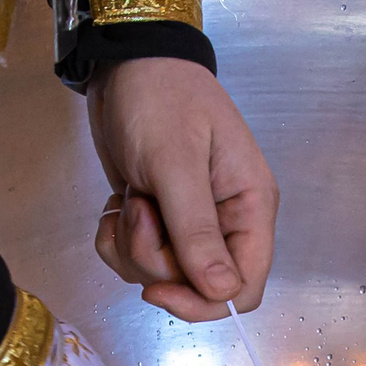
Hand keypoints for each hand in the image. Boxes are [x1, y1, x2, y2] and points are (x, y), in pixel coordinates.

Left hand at [87, 56, 276, 320]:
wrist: (125, 65)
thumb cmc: (161, 98)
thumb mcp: (176, 164)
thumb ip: (198, 231)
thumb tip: (223, 292)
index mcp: (250, 208)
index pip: (245, 286)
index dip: (204, 301)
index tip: (159, 288)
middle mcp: (225, 222)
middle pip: (196, 286)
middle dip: (155, 261)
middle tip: (140, 211)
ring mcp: (189, 224)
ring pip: (160, 275)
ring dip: (132, 246)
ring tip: (130, 198)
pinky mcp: (157, 221)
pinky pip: (134, 259)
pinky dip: (116, 240)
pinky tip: (118, 203)